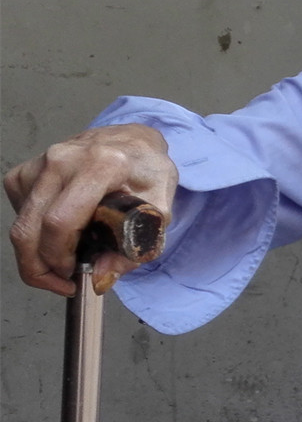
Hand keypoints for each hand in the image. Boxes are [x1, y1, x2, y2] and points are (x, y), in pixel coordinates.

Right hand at [4, 124, 177, 295]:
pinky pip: (20, 214)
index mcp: (102, 165)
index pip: (61, 222)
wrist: (133, 140)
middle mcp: (64, 159)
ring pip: (21, 224)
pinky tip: (60, 231)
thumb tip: (102, 275)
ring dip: (36, 253)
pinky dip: (35, 232)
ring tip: (66, 260)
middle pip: (30, 228)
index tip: (73, 275)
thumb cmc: (148, 172)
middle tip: (62, 281)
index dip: (60, 257)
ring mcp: (41, 162)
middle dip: (40, 267)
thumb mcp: (160, 209)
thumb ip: (139, 245)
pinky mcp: (27, 170)